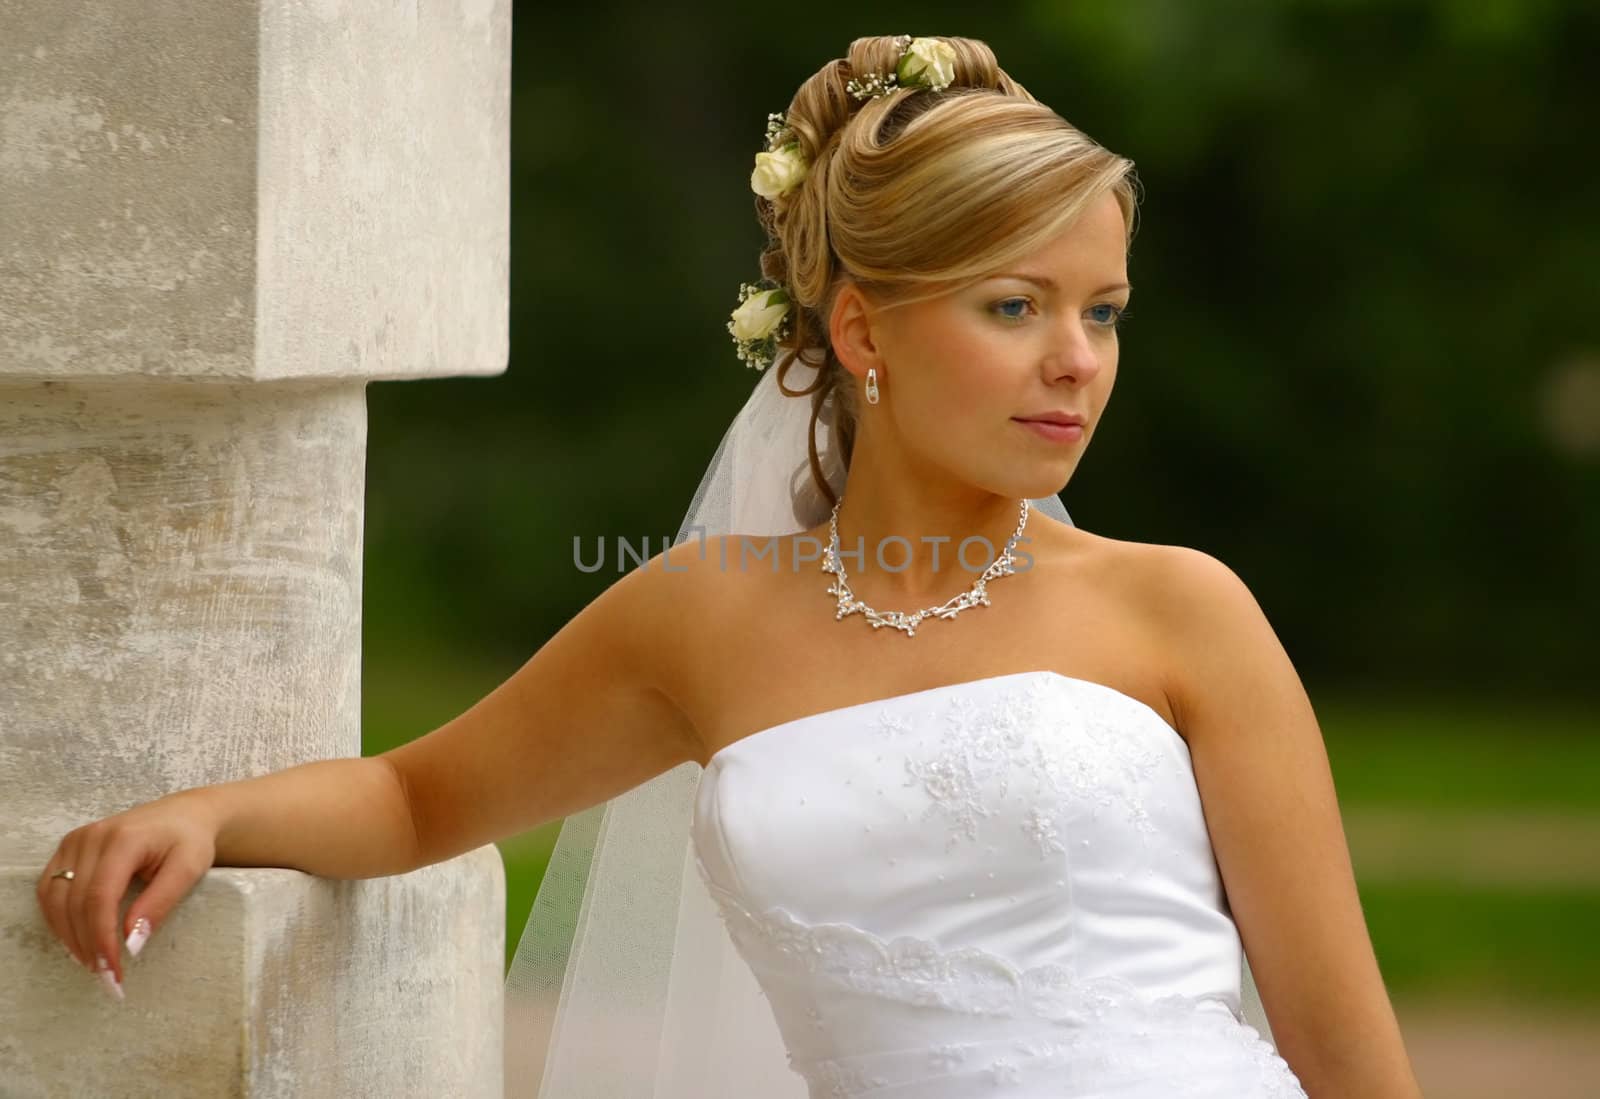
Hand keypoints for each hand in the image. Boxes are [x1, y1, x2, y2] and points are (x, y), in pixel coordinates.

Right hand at [36, 792, 218, 993]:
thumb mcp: (188, 869)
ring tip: (94, 964)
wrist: (184, 815)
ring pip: (54, 899)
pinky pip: (50, 890)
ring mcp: (75, 842)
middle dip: (86, 945)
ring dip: (69, 937)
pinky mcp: (68, 850)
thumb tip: (131, 944)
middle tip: (107, 978)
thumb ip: (160, 903)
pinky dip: (59, 920)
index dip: (101, 938)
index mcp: (123, 839)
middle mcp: (91, 838)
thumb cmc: (190, 840)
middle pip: (74, 902)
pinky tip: (78, 941)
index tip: (114, 971)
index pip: (99, 897)